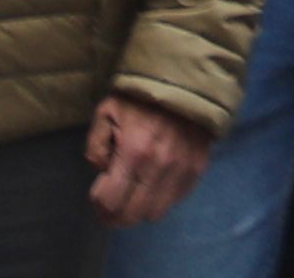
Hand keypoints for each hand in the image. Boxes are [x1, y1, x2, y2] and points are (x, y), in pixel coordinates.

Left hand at [85, 98, 209, 227]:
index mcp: (133, 151)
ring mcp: (182, 169)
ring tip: (134, 194)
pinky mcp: (198, 167)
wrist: (186, 78)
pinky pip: (176, 200)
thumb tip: (103, 171)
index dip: (99, 204)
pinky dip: (162, 199)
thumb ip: (95, 146)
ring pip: (155, 213)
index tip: (98, 192)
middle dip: (116, 215)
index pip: (110, 202)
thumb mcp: (105, 113)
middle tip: (111, 203)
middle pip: (132, 215)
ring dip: (140, 209)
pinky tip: (154, 183)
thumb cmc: (140, 96)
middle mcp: (160, 166)